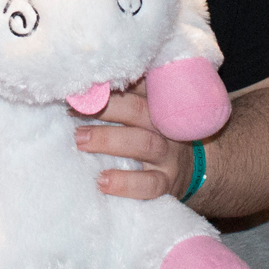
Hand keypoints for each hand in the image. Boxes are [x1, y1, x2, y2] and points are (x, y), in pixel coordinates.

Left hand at [74, 81, 193, 200]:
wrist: (195, 169)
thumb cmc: (156, 133)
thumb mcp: (149, 111)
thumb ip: (125, 95)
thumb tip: (87, 83)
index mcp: (157, 102)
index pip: (136, 86)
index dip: (108, 85)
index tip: (80, 85)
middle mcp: (164, 125)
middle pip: (138, 110)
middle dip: (105, 108)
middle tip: (74, 110)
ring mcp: (168, 155)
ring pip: (143, 144)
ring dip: (109, 140)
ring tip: (80, 141)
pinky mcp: (166, 183)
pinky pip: (149, 185)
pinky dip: (126, 183)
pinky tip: (102, 181)